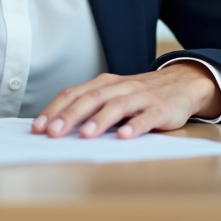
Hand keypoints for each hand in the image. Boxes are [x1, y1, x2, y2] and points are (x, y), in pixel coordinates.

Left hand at [31, 62, 220, 139]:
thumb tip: (57, 127)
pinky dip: (135, 125)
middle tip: (53, 132)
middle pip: (92, 98)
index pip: (74, 93)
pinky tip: (124, 136)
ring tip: (86, 135)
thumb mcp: (113, 96)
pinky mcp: (161, 109)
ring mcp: (141, 97)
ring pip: (117, 105)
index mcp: (104, 84)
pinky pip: (147, 117)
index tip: (38, 127)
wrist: (182, 83)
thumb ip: (90, 108)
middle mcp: (120, 87)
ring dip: (100, 120)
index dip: (55, 109)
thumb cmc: (140, 95)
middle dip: (70, 115)